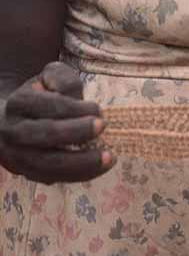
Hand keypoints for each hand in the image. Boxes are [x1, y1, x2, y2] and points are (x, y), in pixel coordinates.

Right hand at [0, 61, 114, 183]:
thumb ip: (64, 80)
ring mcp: (17, 156)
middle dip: (75, 133)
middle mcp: (13, 131)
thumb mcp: (50, 77)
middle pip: (44, 135)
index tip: (98, 110)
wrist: (14, 119)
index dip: (73, 109)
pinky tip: (99, 167)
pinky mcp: (28, 174)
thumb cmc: (41, 94)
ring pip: (47, 165)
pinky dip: (78, 175)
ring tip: (108, 157)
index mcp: (19, 103)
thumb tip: (79, 100)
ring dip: (80, 163)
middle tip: (103, 127)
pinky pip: (53, 178)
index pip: (46, 106)